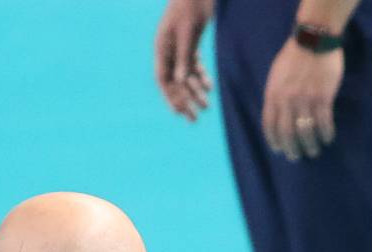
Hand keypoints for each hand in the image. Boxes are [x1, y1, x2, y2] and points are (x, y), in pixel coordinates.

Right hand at [154, 0, 214, 122]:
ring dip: (195, 91)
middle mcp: (168, 50)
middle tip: (194, 119)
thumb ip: (184, 56)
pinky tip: (209, 87)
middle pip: (174, 81)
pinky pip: (193, 65)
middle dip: (184, 100)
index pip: (163, 78)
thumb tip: (181, 81)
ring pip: (185, 75)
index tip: (178, 113)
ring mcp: (178, 47)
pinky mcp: (189, 43)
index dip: (169, 96)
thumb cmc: (190, 7)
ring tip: (206, 107)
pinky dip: (201, 77)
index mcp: (162, 47)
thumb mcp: (187, 33)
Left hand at [261, 38, 342, 160]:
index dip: (274, 141)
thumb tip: (277, 115)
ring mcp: (305, 100)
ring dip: (310, 145)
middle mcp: (287, 100)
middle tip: (296, 156)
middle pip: (287, 133)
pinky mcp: (323, 98)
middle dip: (292, 149)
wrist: (313, 40)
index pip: (269, 125)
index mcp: (273, 94)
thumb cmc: (293, 56)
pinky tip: (327, 138)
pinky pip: (324, 123)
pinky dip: (326, 134)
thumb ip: (275, 95)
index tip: (279, 150)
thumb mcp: (276, 75)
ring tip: (314, 151)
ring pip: (306, 131)